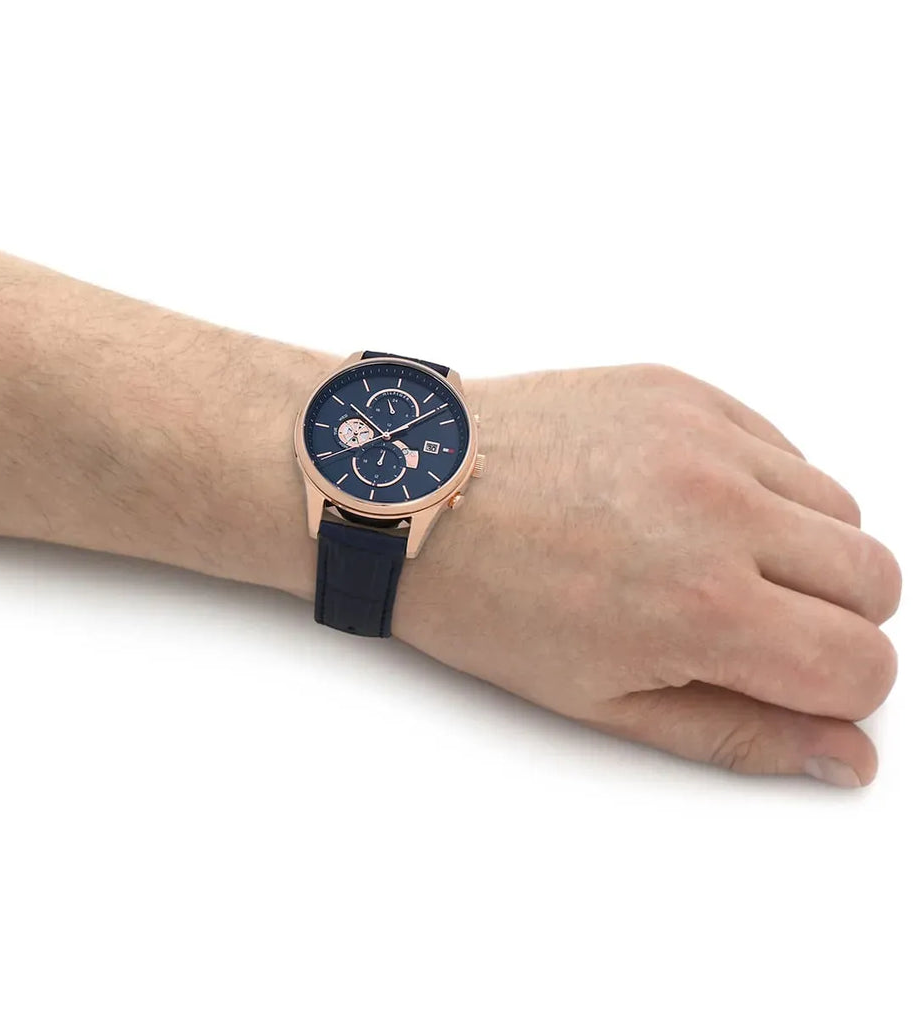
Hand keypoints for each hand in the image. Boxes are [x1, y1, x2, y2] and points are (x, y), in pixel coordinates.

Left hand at [392, 364, 900, 785]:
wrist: (412, 493)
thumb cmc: (484, 599)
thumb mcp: (601, 697)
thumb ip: (737, 731)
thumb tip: (843, 756)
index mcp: (703, 605)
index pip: (861, 665)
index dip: (837, 692)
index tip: (789, 683)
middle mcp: (722, 509)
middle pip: (876, 580)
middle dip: (832, 621)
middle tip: (748, 626)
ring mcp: (704, 437)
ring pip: (838, 506)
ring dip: (801, 549)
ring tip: (707, 561)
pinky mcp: (682, 390)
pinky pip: (779, 445)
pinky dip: (761, 485)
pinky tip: (685, 506)